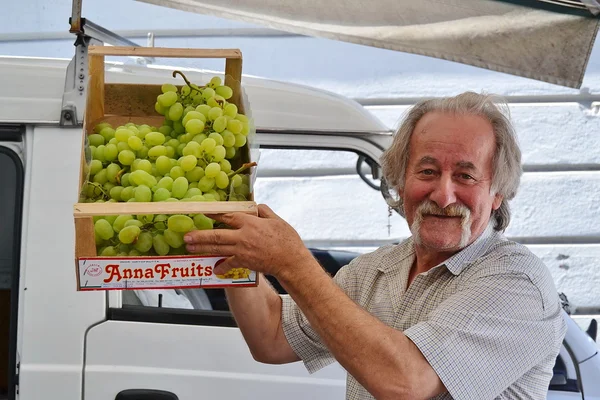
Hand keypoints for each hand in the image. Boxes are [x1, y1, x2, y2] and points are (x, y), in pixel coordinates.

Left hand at [184, 204, 314, 277]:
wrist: (290, 260)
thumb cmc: (287, 240)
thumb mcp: (276, 220)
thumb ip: (264, 211)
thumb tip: (256, 206)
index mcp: (250, 222)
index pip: (227, 215)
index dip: (213, 213)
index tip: (202, 212)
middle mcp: (242, 236)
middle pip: (216, 234)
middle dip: (200, 236)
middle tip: (186, 237)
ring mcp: (241, 250)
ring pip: (218, 248)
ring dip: (203, 248)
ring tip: (190, 248)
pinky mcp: (244, 262)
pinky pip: (229, 263)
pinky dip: (222, 266)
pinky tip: (215, 268)